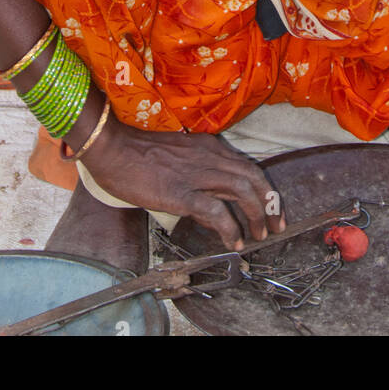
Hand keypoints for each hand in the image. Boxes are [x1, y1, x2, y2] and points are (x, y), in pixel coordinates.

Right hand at [81, 121, 286, 249]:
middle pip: (253, 177)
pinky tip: (233, 242)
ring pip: (242, 191)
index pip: (248, 165)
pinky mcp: (181, 193)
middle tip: (277, 226)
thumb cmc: (137, 152)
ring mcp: (196, 174)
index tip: (273, 207)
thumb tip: (210, 205)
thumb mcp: (177, 155)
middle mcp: (209, 157)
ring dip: (256, 215)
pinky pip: (215, 212)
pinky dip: (229, 228)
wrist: (111, 147)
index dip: (265, 188)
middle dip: (270, 203)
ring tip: (259, 236)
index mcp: (209, 147)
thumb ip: (197, 172)